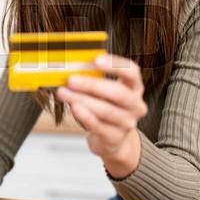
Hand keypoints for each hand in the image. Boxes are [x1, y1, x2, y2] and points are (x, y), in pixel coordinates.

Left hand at [55, 54, 146, 175]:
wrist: (112, 139)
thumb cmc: (106, 108)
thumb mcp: (105, 91)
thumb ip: (94, 78)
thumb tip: (71, 66)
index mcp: (134, 87)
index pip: (132, 71)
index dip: (116, 64)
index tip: (96, 59)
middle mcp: (136, 105)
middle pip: (118, 93)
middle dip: (92, 85)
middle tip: (72, 80)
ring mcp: (127, 123)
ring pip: (106, 110)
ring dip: (82, 100)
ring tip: (64, 93)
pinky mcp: (115, 137)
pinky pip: (99, 126)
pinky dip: (85, 116)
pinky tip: (74, 108)